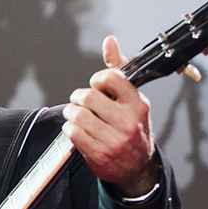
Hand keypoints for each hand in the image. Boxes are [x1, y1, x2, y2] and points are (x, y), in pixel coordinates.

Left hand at [63, 35, 159, 197]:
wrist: (138, 168)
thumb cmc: (132, 127)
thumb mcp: (132, 99)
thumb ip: (119, 70)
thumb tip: (109, 41)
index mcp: (138, 104)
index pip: (111, 78)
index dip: (96, 80)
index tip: (96, 87)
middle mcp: (128, 122)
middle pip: (88, 97)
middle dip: (77, 98)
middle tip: (79, 102)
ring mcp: (115, 140)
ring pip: (78, 116)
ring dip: (71, 113)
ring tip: (75, 115)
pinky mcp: (100, 155)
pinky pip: (73, 134)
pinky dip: (69, 129)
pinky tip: (75, 129)